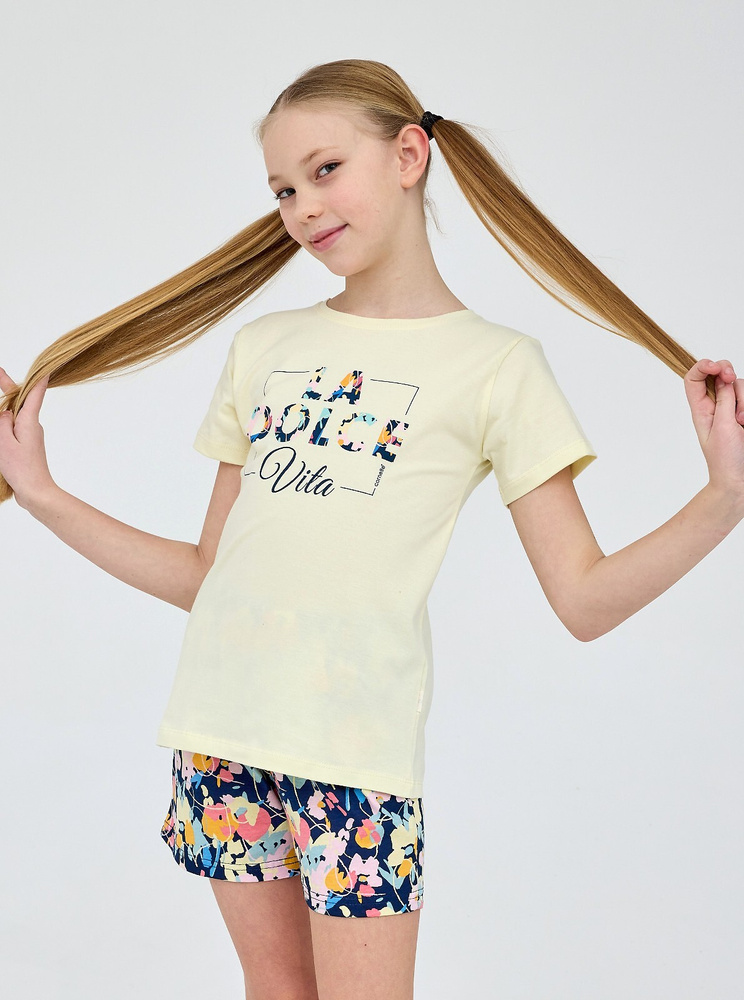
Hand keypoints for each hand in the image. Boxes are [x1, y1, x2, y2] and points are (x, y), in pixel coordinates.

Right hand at [0, 368, 54, 507]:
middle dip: (8, 389)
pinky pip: (14, 430)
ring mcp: (31, 436)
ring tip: (0, 399)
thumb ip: (2, 423)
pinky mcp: (27, 446)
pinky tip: (1, 433)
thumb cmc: (21, 469)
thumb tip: (6, 411)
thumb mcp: (5, 443)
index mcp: (29, 421)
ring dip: (4, 412)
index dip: (38, 379)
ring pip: (15, 417)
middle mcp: (32, 426)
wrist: (36, 492)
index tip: (44, 367)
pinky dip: (5, 427)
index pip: (35, 394)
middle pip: (20, 402)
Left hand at [684, 358, 743, 499]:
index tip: (715, 366)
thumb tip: (724, 378)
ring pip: (741, 386)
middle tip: (730, 378)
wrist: (740, 482)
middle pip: (721, 375)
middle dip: (728, 374)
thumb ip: (725, 400)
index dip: (703, 366)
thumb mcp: (722, 427)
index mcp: (701, 410)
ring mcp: (734, 410)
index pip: (694, 379)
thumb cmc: (726, 460)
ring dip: (743, 399)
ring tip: (742, 422)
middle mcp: (716, 406)